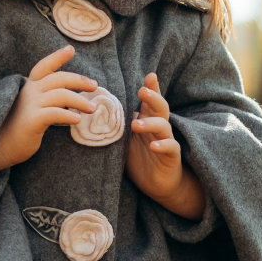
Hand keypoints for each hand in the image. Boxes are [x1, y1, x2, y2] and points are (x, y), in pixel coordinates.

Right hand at [0, 46, 97, 169]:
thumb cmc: (15, 131)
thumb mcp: (30, 110)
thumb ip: (45, 101)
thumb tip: (71, 99)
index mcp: (27, 87)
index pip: (43, 67)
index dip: (57, 57)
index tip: (71, 49)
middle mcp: (29, 92)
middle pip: (58, 78)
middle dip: (79, 80)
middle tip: (94, 86)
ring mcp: (30, 104)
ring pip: (61, 95)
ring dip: (80, 101)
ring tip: (92, 108)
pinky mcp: (32, 120)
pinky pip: (55, 113)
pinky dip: (69, 115)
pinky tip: (77, 120)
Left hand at [127, 72, 205, 219]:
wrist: (158, 185)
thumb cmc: (140, 160)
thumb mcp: (125, 142)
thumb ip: (115, 129)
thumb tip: (89, 116)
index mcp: (148, 121)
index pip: (149, 102)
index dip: (151, 89)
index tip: (149, 76)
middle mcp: (159, 128)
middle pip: (160, 108)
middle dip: (152, 97)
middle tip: (142, 91)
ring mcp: (167, 140)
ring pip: (163, 126)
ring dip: (150, 123)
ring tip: (136, 124)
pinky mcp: (171, 156)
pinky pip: (170, 147)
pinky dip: (162, 145)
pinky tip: (154, 146)